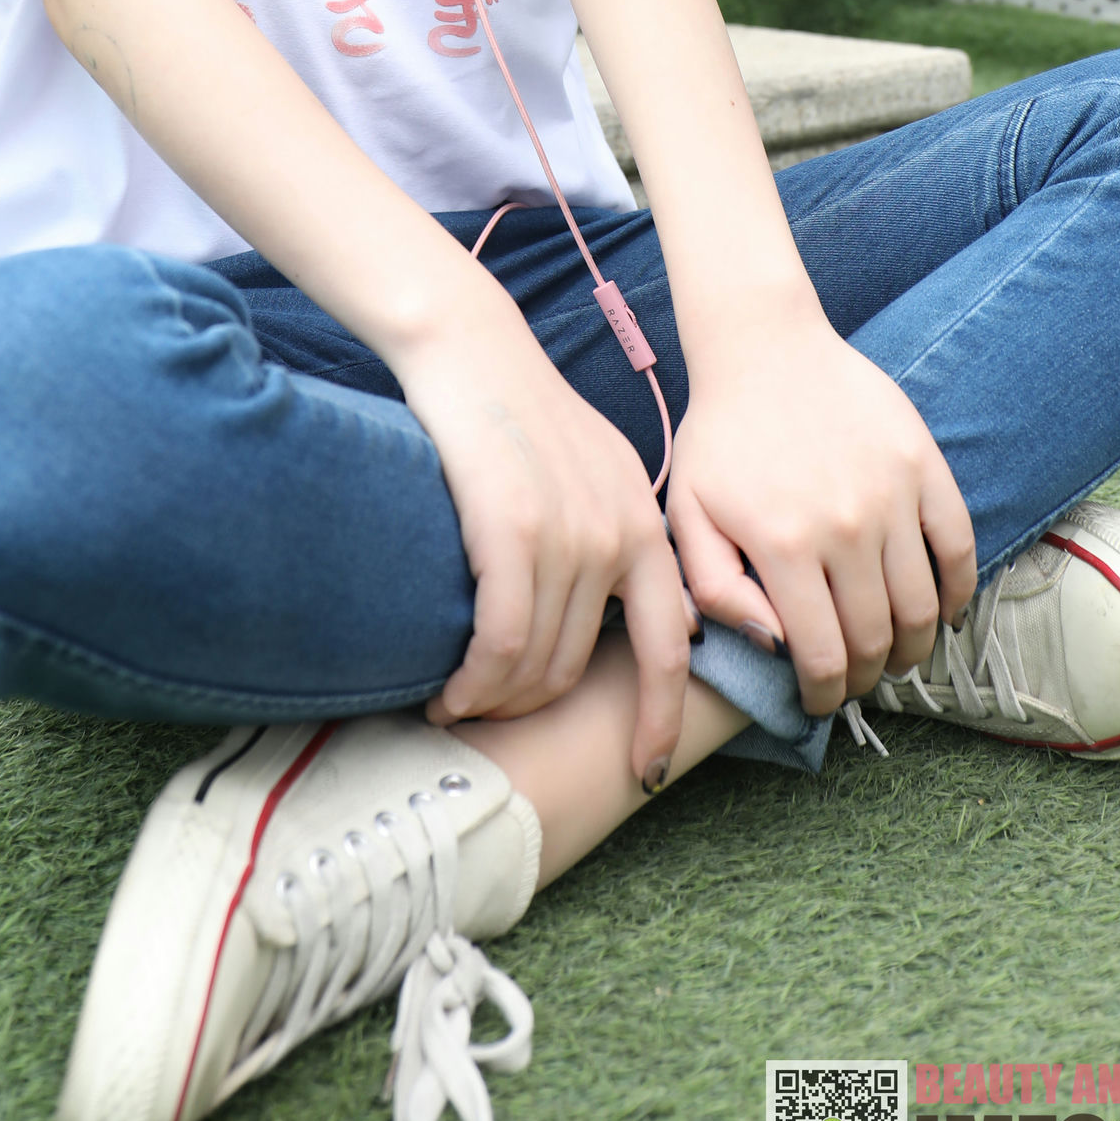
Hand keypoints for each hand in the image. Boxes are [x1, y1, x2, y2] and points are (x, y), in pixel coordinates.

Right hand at [396, 322, 693, 786]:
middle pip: (583, 668)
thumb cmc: (522, 413)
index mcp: (645, 527)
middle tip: (488, 721)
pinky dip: (473, 683)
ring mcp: (571, 535)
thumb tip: (643, 620)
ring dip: (494, 702)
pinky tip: (447, 692)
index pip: (672, 648)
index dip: (661, 719)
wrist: (473, 350)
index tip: (646, 770)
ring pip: (538, 664)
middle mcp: (620, 537)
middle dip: (533, 710)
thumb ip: (620, 540)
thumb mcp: (597, 471)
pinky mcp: (515, 532)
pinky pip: (501, 643)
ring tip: (457, 708)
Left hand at [668, 298, 976, 715]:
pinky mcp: (924, 467)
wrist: (764, 350)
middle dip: (867, 677)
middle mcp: (845, 526)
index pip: (822, 654)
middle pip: (877, 639)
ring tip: (895, 656)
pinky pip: (959, 549)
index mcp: (783, 545)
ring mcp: (892, 496)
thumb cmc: (719, 439)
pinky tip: (940, 611)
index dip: (824, 693)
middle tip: (856, 681)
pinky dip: (957, 593)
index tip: (819, 701)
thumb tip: (772, 644)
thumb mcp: (686, 515)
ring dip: (913, 648)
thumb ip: (716, 590)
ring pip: (922, 606)